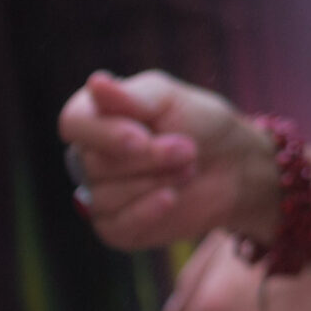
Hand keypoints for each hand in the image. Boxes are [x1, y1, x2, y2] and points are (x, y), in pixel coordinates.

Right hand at [59, 69, 271, 248]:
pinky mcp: (118, 227)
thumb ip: (133, 96)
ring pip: (105, 196)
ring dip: (156, 182)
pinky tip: (171, 198)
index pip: (74, 124)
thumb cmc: (202, 125)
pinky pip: (116, 226)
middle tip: (189, 150)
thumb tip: (95, 83)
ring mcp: (101, 194)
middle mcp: (89, 157)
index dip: (106, 133)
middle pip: (95, 163)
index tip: (143, 138)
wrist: (237, 167)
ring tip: (189, 170)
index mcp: (96, 118)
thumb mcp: (173, 100)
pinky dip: (146, 212)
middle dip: (150, 157)